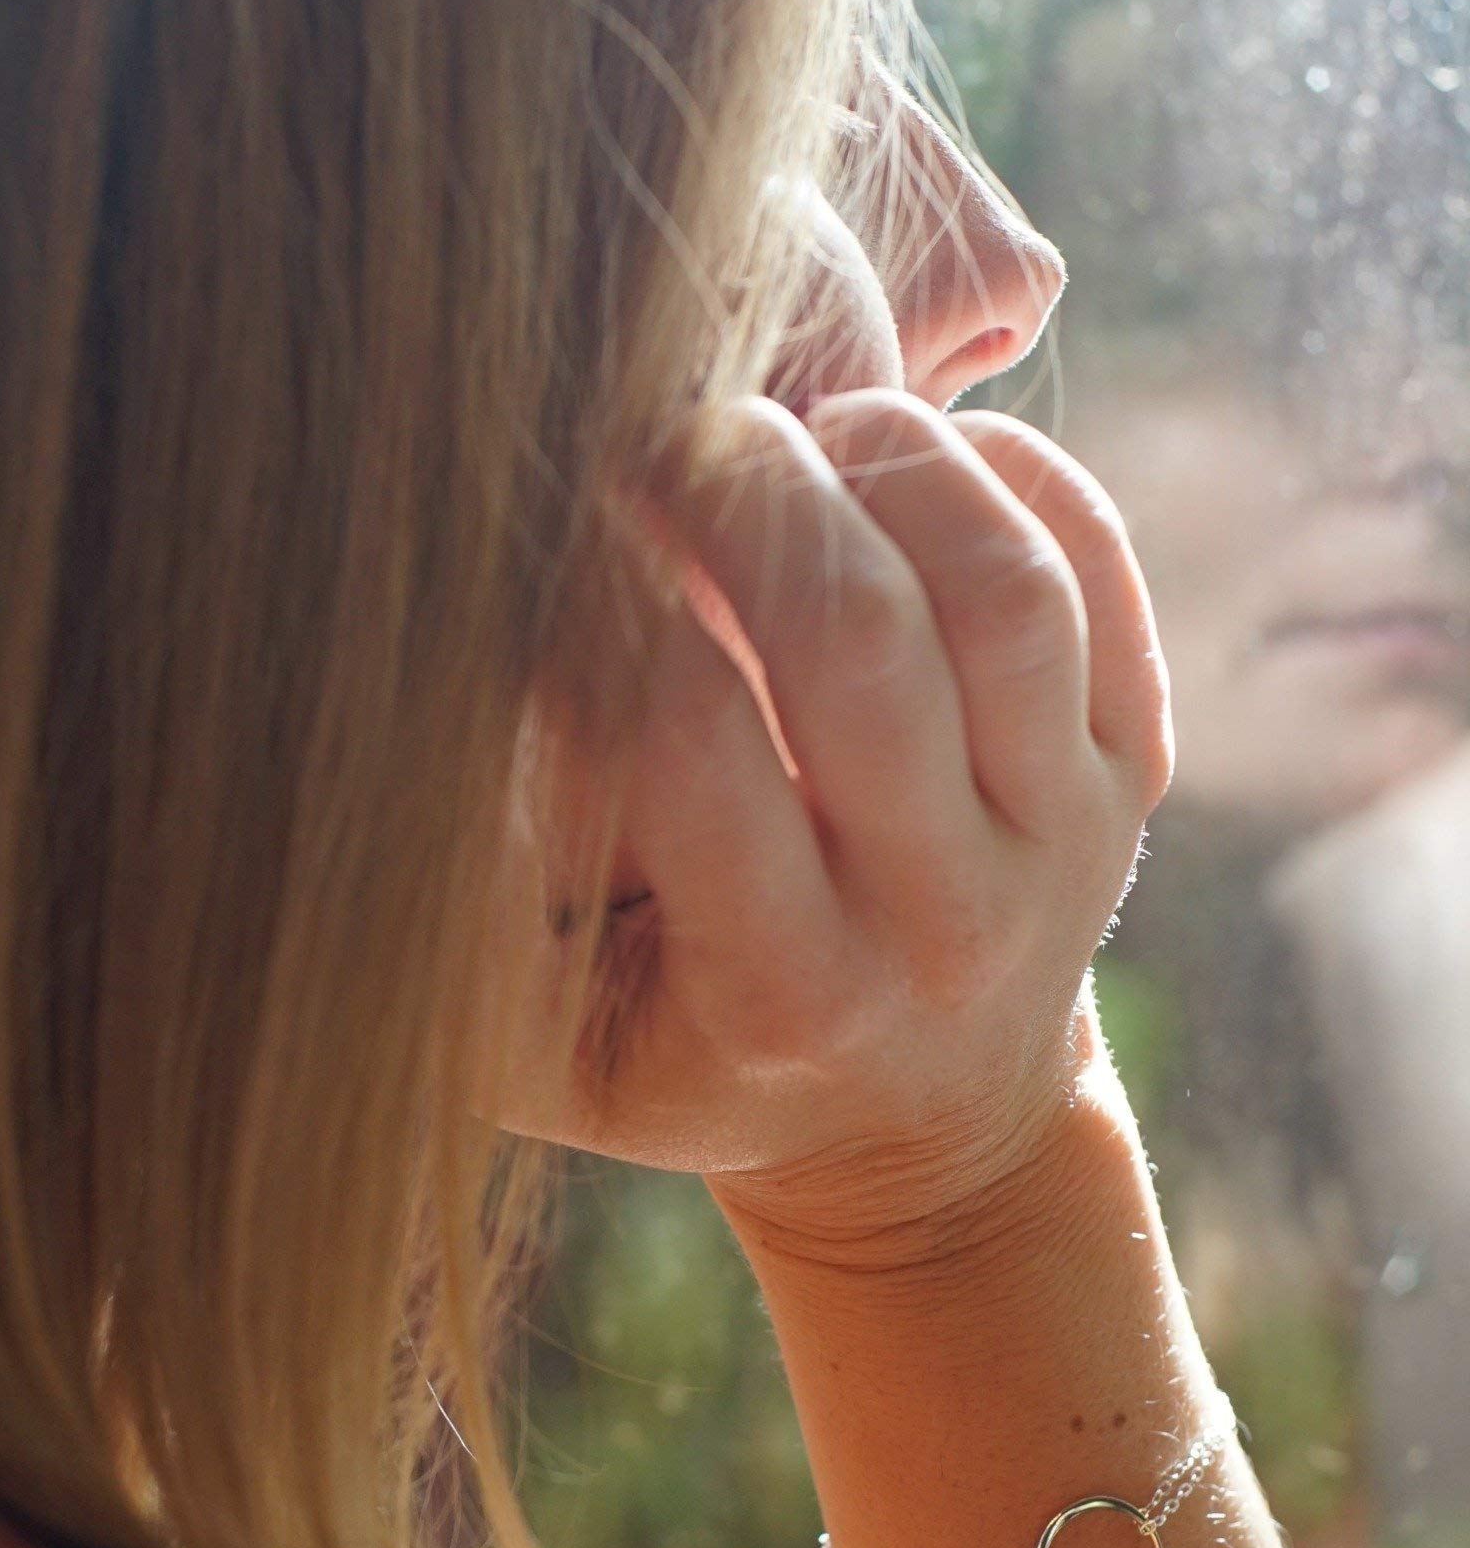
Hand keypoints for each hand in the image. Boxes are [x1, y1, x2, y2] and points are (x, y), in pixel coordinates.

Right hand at [483, 391, 1171, 1246]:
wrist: (914, 1127)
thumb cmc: (687, 1066)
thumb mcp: (550, 1054)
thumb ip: (473, 926)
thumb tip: (414, 735)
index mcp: (782, 994)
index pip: (687, 747)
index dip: (596, 607)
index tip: (533, 536)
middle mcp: (943, 919)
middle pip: (856, 640)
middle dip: (739, 491)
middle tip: (657, 439)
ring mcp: (1062, 837)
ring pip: (1003, 589)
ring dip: (889, 459)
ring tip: (793, 421)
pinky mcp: (1133, 767)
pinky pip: (1100, 572)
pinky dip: (1009, 471)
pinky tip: (902, 451)